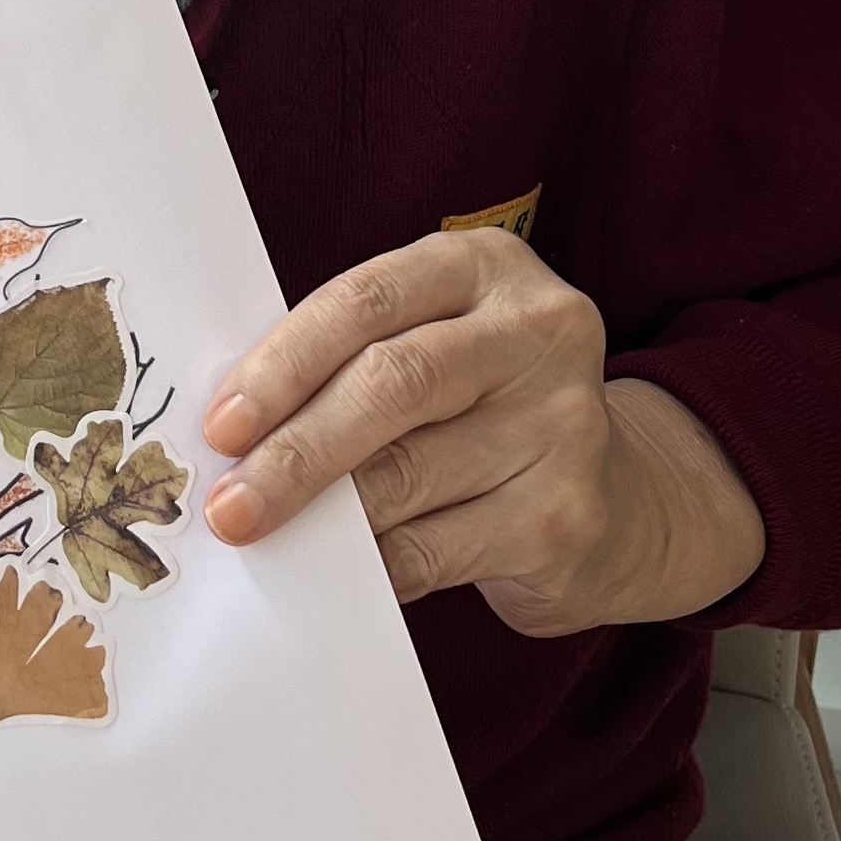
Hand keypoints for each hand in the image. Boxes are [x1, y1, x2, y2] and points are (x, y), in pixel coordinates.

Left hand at [198, 229, 765, 636]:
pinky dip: (372, 565)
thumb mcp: (436, 347)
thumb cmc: (483, 410)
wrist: (618, 502)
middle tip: (230, 505)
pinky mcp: (567, 518)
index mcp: (487, 268)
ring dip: (322, 515)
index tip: (222, 423)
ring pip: (408, 475)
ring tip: (268, 536)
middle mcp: (539, 333)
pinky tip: (339, 573)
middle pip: (392, 384)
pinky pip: (434, 550)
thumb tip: (236, 430)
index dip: (285, 363)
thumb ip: (355, 362)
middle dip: (296, 450)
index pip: (368, 301)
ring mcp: (564, 426)